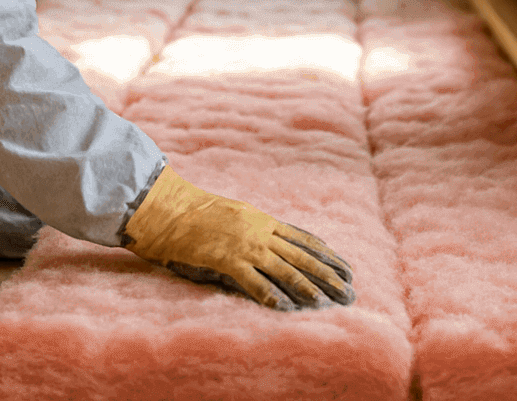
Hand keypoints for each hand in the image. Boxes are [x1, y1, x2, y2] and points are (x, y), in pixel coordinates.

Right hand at [121, 166, 355, 310]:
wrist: (166, 207)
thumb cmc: (195, 212)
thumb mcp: (234, 214)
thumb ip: (255, 229)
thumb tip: (271, 244)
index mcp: (263, 220)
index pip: (305, 240)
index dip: (328, 256)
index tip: (346, 268)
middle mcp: (260, 231)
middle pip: (302, 256)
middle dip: (328, 275)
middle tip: (349, 292)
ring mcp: (244, 245)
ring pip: (285, 269)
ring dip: (308, 288)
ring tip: (327, 303)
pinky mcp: (226, 259)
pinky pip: (254, 281)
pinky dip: (271, 296)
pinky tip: (286, 308)